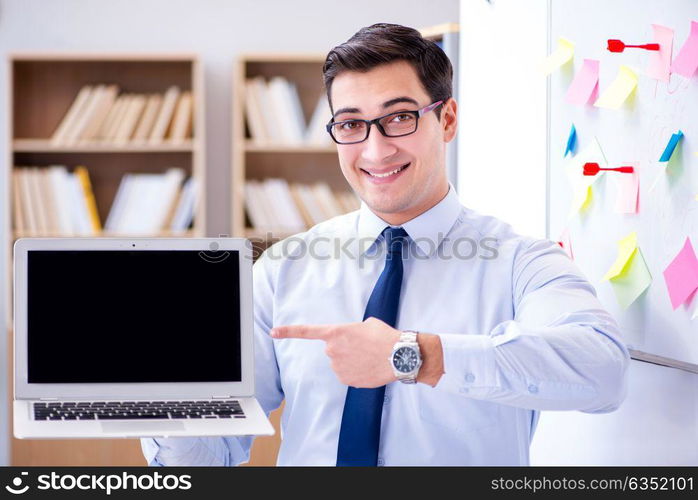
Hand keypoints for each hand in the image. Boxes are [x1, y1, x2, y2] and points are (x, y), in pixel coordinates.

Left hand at [270, 317, 399, 387]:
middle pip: (332, 349)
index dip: (288, 332)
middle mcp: (332, 350)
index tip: (273, 332)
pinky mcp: (346, 380)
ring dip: (351, 361)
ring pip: (340, 363)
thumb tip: (351, 340)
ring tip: (369, 357)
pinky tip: (368, 368)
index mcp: (336, 332)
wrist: (399, 355)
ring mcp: (338, 367)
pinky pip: (346, 374)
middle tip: (363, 346)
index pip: (307, 331)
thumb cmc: (385, 337)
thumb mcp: (366, 325)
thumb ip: (351, 332)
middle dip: (344, 348)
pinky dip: (356, 372)